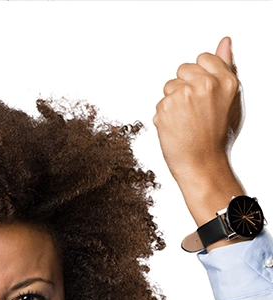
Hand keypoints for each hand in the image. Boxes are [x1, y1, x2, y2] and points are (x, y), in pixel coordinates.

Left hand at [153, 38, 244, 223]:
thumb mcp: (230, 101)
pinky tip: (176, 130)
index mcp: (225, 80)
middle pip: (183, 69)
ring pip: (169, 87)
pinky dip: (164, 117)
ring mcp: (184, 95)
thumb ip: (224, 68)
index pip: (203, 58)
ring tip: (186, 122)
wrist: (203, 166)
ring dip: (173, 102)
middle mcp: (206, 84)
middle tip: (194, 112)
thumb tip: (224, 42)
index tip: (202, 96)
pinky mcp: (166, 107)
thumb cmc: (217, 139)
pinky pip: (160, 103)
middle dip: (184, 87)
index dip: (199, 77)